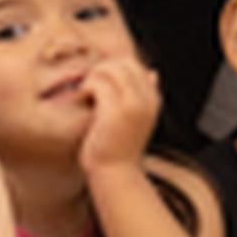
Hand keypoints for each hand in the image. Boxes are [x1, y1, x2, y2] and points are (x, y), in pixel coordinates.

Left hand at [76, 56, 160, 178]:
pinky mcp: (115, 111)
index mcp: (153, 99)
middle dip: (103, 69)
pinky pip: (98, 84)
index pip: (134, 65)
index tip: (100, 82)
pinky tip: (82, 99)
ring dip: (93, 77)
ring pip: (109, 70)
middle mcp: (147, 99)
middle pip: (122, 63)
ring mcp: (133, 104)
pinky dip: (86, 87)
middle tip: (90, 86)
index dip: (114, 68)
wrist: (116, 173)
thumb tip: (154, 73)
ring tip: (85, 93)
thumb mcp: (139, 118)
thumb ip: (144, 96)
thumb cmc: (121, 147)